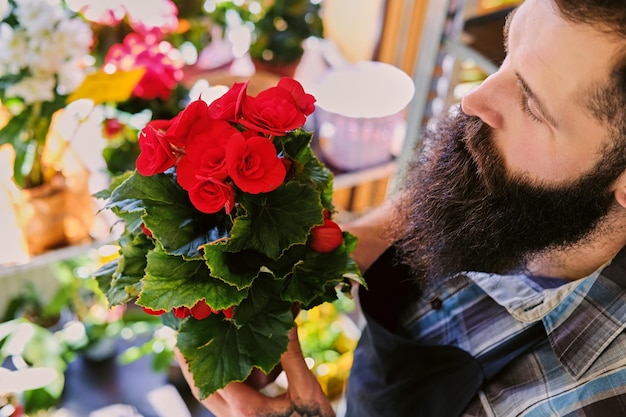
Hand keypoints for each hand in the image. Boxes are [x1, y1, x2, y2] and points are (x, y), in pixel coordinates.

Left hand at [176, 327, 334, 416]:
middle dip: (189, 361)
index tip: (198, 324)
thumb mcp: (307, 392)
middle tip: (182, 335)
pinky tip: (231, 366)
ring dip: (201, 373)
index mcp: (245, 409)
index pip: (214, 374)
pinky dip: (220, 382)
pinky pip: (223, 402)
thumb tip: (285, 322)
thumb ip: (292, 357)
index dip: (203, 349)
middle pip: (200, 387)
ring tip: (197, 347)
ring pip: (210, 396)